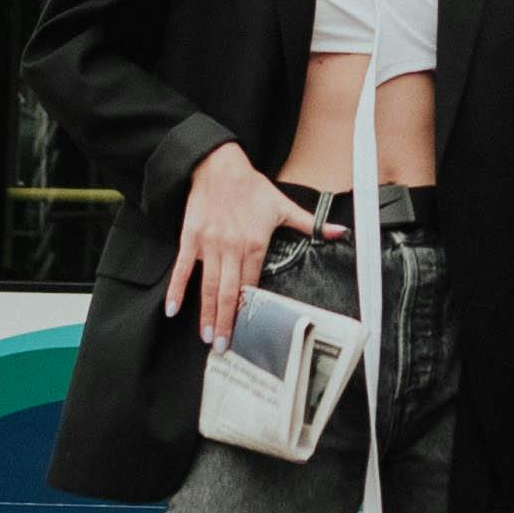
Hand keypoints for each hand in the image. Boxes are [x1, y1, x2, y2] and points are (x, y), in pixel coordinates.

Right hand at [169, 140, 313, 350]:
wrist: (219, 166)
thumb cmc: (252, 188)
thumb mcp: (283, 206)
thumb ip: (311, 224)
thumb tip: (341, 232)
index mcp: (255, 244)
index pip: (252, 285)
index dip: (249, 310)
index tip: (248, 332)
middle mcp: (231, 248)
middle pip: (229, 292)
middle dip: (226, 321)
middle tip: (222, 346)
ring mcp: (209, 245)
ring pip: (208, 285)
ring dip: (206, 313)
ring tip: (206, 336)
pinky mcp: (190, 238)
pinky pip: (182, 268)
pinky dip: (176, 289)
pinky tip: (172, 309)